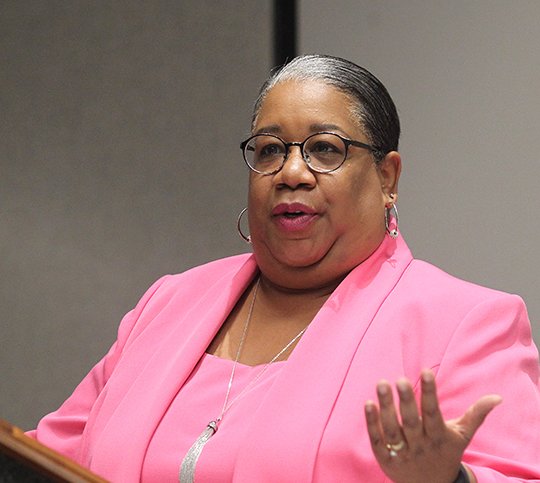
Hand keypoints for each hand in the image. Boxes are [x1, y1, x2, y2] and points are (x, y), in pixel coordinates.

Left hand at [364, 369, 501, 482]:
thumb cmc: (446, 453)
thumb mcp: (461, 436)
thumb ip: (476, 415)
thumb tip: (497, 397)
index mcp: (438, 436)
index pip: (433, 413)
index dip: (429, 393)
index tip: (425, 371)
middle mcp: (420, 445)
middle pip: (411, 422)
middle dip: (406, 401)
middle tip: (399, 380)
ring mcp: (402, 453)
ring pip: (392, 430)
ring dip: (385, 408)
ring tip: (381, 384)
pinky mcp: (386, 459)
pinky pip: (377, 441)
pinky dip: (372, 424)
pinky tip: (368, 404)